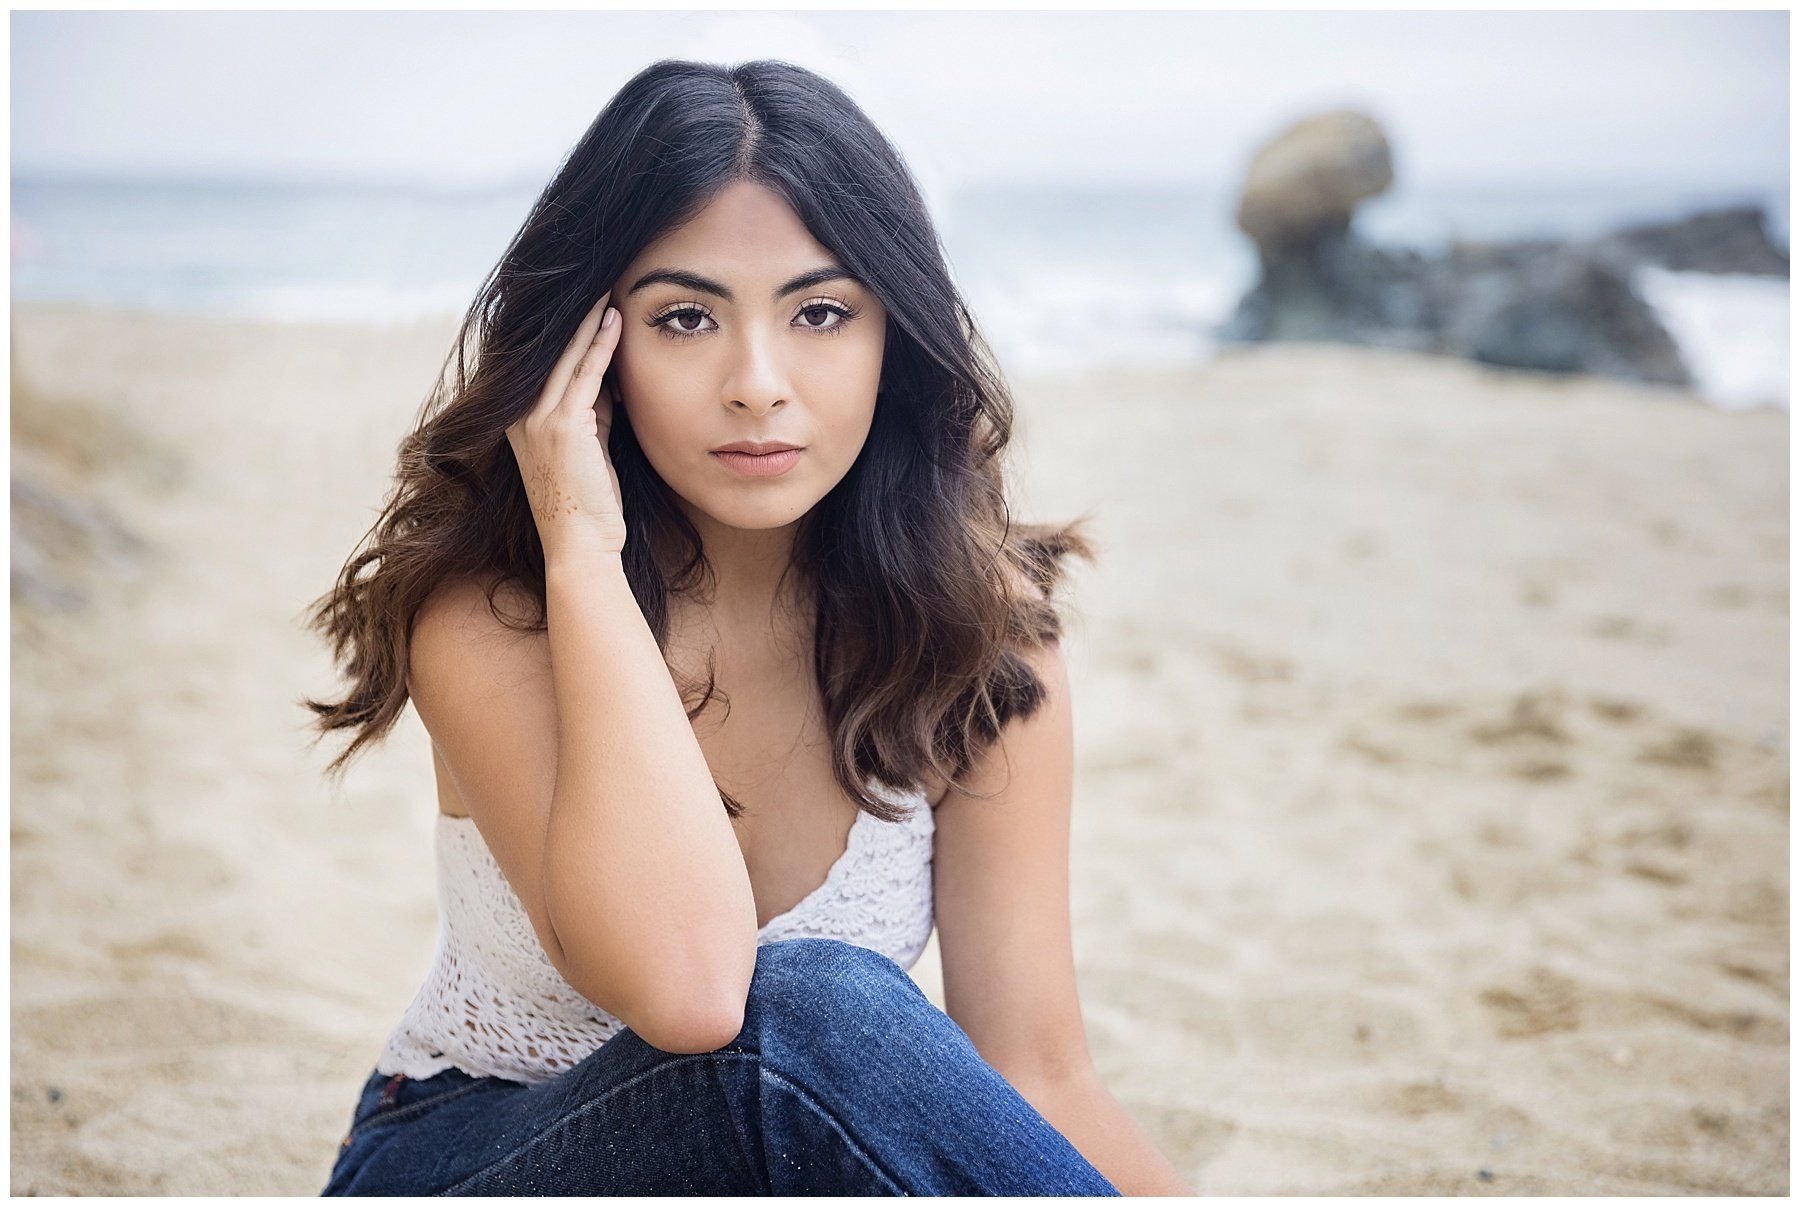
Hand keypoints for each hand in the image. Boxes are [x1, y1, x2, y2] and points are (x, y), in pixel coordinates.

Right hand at [507, 292, 627, 558]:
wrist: (583, 546)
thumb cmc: (589, 502)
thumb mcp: (587, 445)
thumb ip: (591, 409)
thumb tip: (606, 374)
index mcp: (519, 419)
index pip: (543, 362)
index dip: (564, 329)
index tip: (587, 297)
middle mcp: (520, 416)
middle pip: (548, 351)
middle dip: (573, 314)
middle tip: (595, 278)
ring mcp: (537, 421)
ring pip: (565, 356)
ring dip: (588, 319)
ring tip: (606, 287)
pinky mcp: (563, 429)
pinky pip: (584, 376)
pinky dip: (600, 345)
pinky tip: (614, 320)